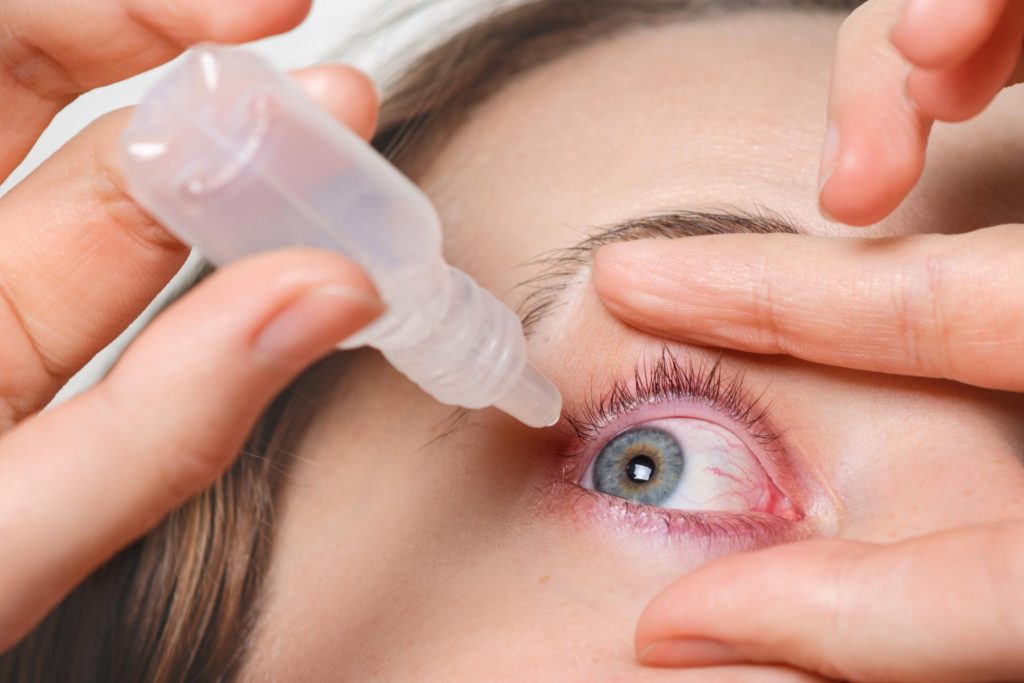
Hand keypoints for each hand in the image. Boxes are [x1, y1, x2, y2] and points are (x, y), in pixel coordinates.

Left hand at [0, 0, 381, 650]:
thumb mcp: (12, 534)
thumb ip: (163, 423)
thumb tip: (328, 293)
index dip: (122, 8)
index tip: (262, 17)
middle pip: (65, 99)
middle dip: (203, 77)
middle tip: (328, 97)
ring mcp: (7, 320)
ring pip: (134, 196)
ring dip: (251, 174)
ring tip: (348, 165)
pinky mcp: (65, 374)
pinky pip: (167, 292)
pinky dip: (251, 270)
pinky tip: (314, 255)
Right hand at [592, 1, 1023, 679]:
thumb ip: (884, 611)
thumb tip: (681, 626)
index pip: (900, 299)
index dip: (749, 295)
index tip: (633, 279)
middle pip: (981, 89)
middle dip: (884, 84)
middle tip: (836, 164)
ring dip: (952, 41)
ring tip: (925, 59)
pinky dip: (1017, 68)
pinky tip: (974, 102)